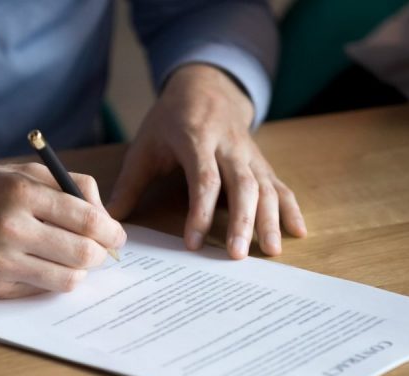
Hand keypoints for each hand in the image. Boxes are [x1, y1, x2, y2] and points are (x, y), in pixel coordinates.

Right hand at [0, 163, 125, 298]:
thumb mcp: (16, 171)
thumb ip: (65, 184)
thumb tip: (103, 214)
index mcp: (21, 192)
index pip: (87, 220)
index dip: (111, 231)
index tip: (117, 235)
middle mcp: (11, 227)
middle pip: (84, 253)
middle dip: (102, 254)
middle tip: (103, 252)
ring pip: (67, 279)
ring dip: (80, 271)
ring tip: (75, 260)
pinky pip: (38, 291)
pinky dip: (50, 281)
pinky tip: (43, 267)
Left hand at [107, 64, 305, 258]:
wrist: (206, 86)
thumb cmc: (171, 119)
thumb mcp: (146, 144)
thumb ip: (130, 182)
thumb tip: (110, 218)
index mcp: (196, 139)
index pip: (203, 179)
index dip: (200, 212)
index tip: (193, 243)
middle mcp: (229, 146)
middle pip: (242, 184)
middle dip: (242, 221)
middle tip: (237, 255)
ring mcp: (250, 154)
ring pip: (266, 187)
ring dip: (270, 219)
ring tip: (271, 251)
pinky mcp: (261, 163)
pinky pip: (280, 185)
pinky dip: (291, 209)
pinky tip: (298, 232)